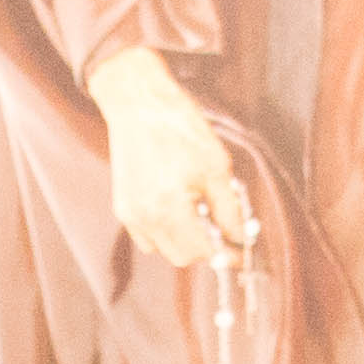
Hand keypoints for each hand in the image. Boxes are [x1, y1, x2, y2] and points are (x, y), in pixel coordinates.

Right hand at [84, 43, 254, 269]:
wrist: (138, 104)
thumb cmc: (179, 128)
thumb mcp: (216, 165)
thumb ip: (229, 208)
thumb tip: (239, 237)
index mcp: (170, 207)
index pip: (203, 251)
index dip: (226, 254)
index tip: (239, 252)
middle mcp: (146, 218)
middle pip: (183, 258)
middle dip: (205, 247)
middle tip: (219, 225)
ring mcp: (131, 215)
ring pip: (164, 250)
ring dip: (184, 241)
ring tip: (196, 211)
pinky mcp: (123, 208)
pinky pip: (148, 238)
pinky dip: (165, 232)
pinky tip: (175, 207)